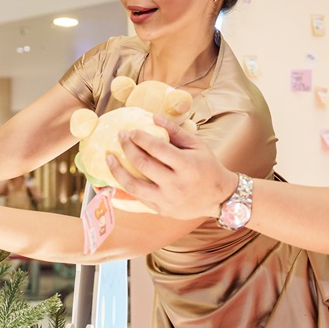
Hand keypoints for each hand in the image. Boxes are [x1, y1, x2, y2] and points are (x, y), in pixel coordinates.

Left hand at [110, 115, 236, 220]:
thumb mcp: (197, 145)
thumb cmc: (208, 167)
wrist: (219, 198)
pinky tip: (116, 177)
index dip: (141, 138)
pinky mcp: (162, 210)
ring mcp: (168, 200)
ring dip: (117, 171)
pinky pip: (138, 199)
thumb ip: (175, 131)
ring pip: (134, 186)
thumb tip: (153, 116)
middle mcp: (176, 185)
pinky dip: (124, 188)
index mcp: (187, 166)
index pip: (157, 149)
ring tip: (109, 158)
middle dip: (127, 148)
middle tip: (120, 136)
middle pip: (143, 165)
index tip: (131, 130)